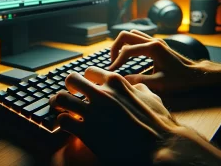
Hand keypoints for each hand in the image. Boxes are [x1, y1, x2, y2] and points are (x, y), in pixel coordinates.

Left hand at [49, 67, 180, 163]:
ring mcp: (93, 112)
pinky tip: (68, 125)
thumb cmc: (159, 123)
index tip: (85, 86)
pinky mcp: (88, 132)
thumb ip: (139, 87)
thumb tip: (135, 85)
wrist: (161, 148)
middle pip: (71, 79)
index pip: (90, 71)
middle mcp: (101, 93)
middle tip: (70, 94)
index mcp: (115, 82)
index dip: (86, 79)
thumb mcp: (152, 97)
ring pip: (61, 98)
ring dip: (59, 102)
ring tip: (60, 107)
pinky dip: (63, 122)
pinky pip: (64, 121)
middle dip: (69, 86)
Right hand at [109, 30, 206, 91]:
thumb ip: (140, 80)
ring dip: (121, 44)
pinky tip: (128, 55)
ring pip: (131, 34)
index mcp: (153, 48)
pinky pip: (137, 37)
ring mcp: (154, 40)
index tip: (111, 71)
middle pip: (125, 35)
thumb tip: (122, 79)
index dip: (117, 61)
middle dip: (115, 48)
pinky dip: (129, 44)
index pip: (127, 51)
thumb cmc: (180, 79)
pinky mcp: (155, 42)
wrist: (194, 74)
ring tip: (118, 58)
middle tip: (113, 62)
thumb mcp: (160, 83)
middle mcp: (152, 40)